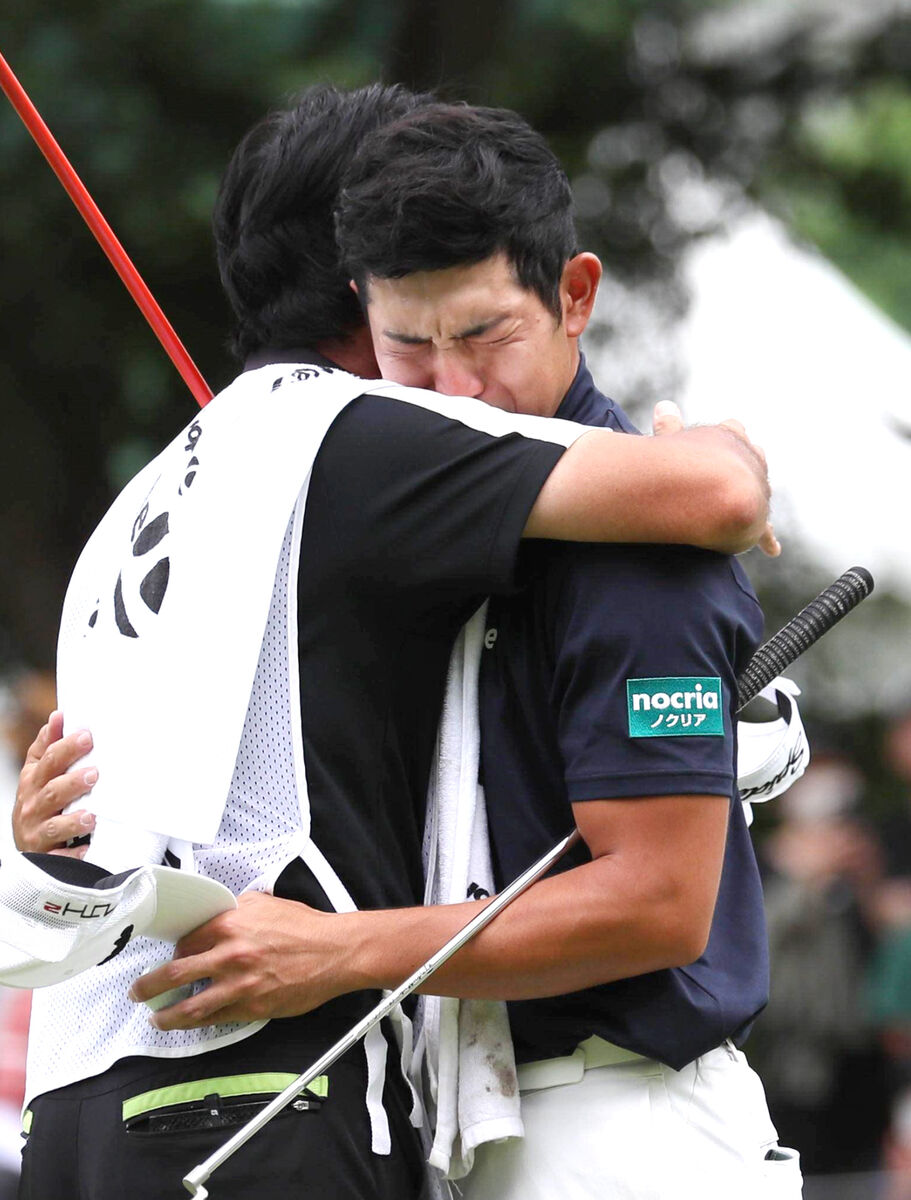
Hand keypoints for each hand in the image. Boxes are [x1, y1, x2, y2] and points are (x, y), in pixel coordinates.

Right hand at [13, 712, 96, 854]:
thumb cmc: (41, 801)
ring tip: (92, 815)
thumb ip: (49, 745)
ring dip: (74, 820)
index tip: (87, 736)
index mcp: (33, 781)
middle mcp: (32, 806)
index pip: (48, 761)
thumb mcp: (40, 772)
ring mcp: (37, 833)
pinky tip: (89, 850)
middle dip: (72, 782)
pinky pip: (62, 858)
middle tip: (94, 773)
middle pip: (52, 792)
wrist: (31, 845)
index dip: (65, 748)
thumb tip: (60, 715)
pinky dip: (75, 856)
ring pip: (55, 826)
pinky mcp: (48, 857)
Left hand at [129, 891, 356, 1028]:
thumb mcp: (266, 904)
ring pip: (189, 1007)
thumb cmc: (305, 927)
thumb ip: (236, 909)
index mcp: (230, 924)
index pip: (186, 940)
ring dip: (167, 1016)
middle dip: (148, 986)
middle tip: (138, 992)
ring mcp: (239, 985)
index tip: (170, 958)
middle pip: (174, 974)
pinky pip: (216, 1019)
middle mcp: (229, 954)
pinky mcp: (251, 1007)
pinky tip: (192, 1024)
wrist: (334, 952)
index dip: (174, 952)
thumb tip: (217, 914)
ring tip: (157, 1019)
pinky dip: (200, 1023)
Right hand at [651, 403, 779, 557]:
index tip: (712, 447)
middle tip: (729, 472)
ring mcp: (757, 488)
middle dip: (743, 463)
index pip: (732, 430)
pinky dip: (767, 539)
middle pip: (752, 458)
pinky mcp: (757, 518)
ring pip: (759, 490)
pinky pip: (765, 531)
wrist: (707, 492)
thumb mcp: (669, 441)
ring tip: (742, 507)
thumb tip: (664, 404)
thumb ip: (669, 426)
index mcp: (730, 435)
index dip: (723, 436)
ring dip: (752, 495)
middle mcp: (751, 458)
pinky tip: (773, 549)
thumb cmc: (680, 462)